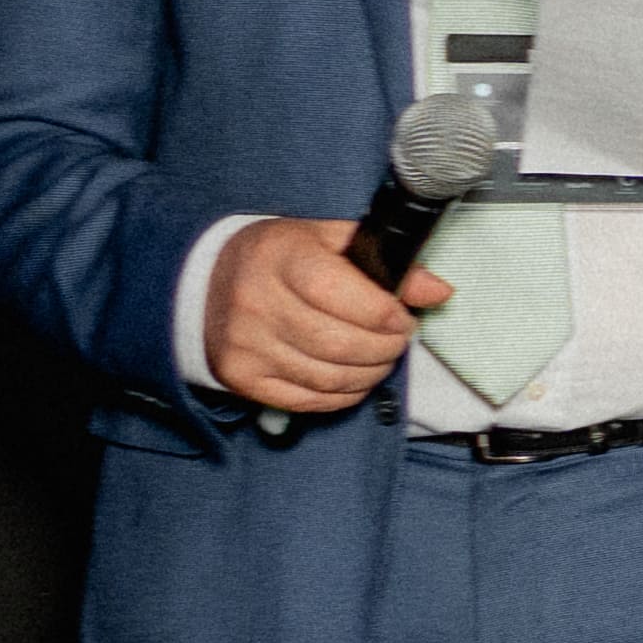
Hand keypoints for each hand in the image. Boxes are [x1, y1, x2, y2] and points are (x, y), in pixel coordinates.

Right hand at [207, 210, 433, 412]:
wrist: (204, 282)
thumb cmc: (280, 258)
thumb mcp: (330, 241)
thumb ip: (386, 261)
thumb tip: (438, 291)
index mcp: (282, 259)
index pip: (351, 299)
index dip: (390, 316)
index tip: (404, 317)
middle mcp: (257, 303)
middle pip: (343, 345)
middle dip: (386, 349)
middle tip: (397, 340)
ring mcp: (245, 345)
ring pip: (330, 378)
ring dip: (371, 374)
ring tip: (379, 358)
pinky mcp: (240, 377)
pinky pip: (308, 400)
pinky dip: (343, 395)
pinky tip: (353, 377)